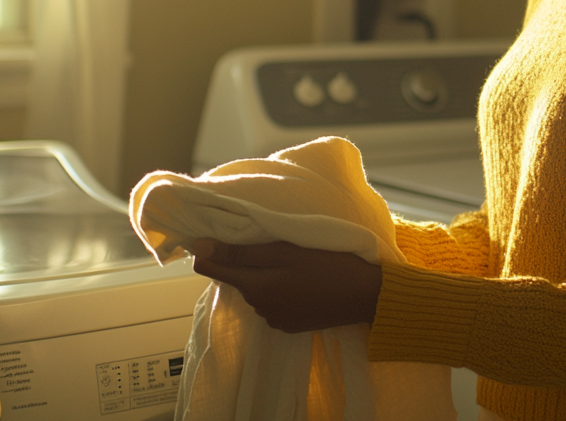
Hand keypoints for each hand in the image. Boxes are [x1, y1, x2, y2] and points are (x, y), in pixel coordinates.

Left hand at [191, 240, 381, 333]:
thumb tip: (200, 251)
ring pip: (258, 292)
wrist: (365, 296)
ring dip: (265, 277)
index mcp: (257, 287)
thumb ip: (243, 252)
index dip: (208, 254)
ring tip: (291, 262)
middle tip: (268, 241)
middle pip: (240, 280)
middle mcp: (261, 308)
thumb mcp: (286, 251)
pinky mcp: (291, 326)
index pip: (217, 270)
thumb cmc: (328, 266)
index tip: (205, 239)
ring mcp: (277, 320)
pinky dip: (280, 291)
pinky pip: (274, 305)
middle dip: (245, 262)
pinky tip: (300, 281)